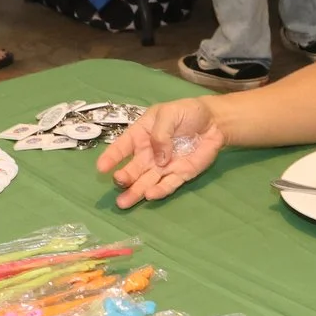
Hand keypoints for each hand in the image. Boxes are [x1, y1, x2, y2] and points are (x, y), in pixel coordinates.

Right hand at [96, 99, 222, 207]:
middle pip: (133, 168)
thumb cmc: (187, 113)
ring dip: (135, 191)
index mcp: (141, 135)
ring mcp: (163, 166)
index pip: (122, 146)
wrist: (213, 122)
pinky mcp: (179, 175)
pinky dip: (159, 191)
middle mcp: (148, 153)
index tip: (101, 168)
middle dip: (124, 177)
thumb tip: (159, 158)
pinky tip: (150, 196)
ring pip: (146, 181)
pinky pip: (167, 185)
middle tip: (118, 183)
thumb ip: (161, 134)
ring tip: (124, 202)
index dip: (111, 157)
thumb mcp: (169, 114)